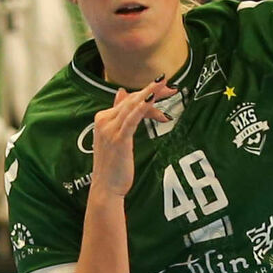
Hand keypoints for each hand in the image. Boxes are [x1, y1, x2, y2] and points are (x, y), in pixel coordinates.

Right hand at [89, 81, 172, 197]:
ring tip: (166, 87)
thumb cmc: (112, 166)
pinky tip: (153, 99)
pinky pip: (132, 118)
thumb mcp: (115, 136)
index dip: (146, 92)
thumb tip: (122, 92)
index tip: (164, 89)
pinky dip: (143, 107)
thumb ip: (119, 114)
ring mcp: (110, 129)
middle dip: (153, 91)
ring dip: (151, 94)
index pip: (128, 100)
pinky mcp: (118, 139)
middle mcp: (104, 120)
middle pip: (132, 100)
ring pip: (133, 106)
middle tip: (170, 85)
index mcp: (102, 118)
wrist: (106, 187)